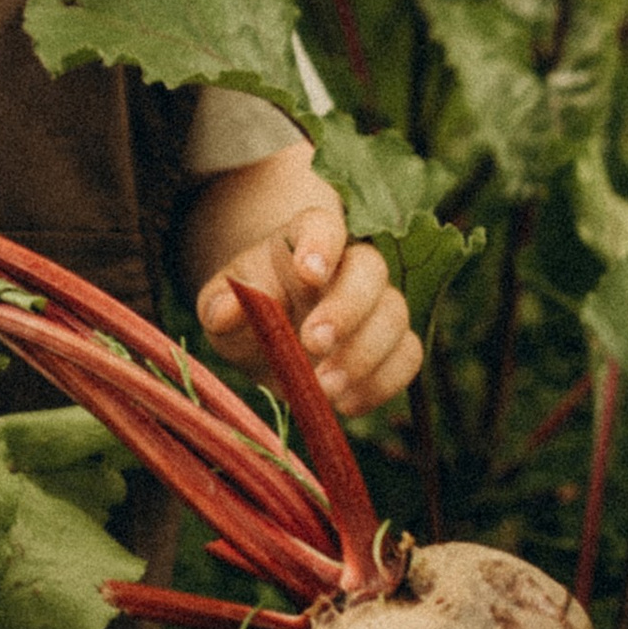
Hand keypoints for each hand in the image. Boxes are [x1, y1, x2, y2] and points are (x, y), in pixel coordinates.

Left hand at [196, 210, 421, 417]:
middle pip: (370, 268)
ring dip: (364, 354)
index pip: (321, 224)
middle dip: (347, 307)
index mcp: (303, 240)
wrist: (269, 342)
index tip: (309, 272)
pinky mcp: (393, 345)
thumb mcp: (219, 307)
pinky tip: (346, 403)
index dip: (322, 243)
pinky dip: (383, 383)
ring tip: (325, 388)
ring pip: (395, 315)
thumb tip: (226, 311)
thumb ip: (220, 305)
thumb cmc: (247, 314)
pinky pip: (408, 357)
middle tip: (313, 343)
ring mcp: (376, 304)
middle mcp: (348, 265)